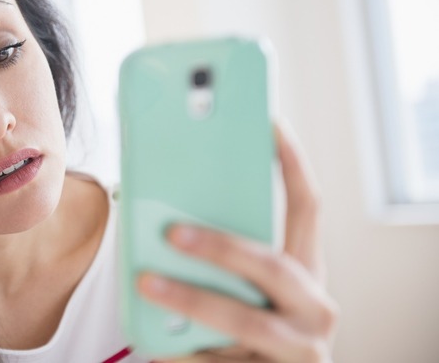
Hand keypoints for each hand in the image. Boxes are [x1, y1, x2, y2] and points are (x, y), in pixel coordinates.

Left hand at [138, 125, 337, 361]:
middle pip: (273, 266)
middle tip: (172, 232)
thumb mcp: (251, 290)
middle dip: (221, 246)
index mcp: (308, 272)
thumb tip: (165, 218)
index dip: (292, 164)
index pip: (308, 209)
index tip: (269, 122)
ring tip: (146, 283)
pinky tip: (156, 344)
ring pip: (246, 322)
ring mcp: (299, 349)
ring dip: (192, 300)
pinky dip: (185, 353)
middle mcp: (314, 308)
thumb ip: (224, 259)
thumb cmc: (252, 326)